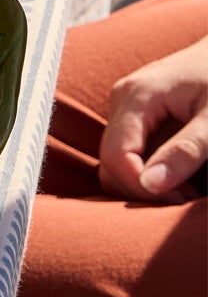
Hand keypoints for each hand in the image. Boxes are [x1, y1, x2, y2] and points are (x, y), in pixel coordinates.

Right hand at [98, 32, 207, 199]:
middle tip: (187, 199)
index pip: (116, 155)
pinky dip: (148, 172)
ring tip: (185, 190)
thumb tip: (151, 185)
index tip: (182, 200)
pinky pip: (127, 153)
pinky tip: (179, 177)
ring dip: (145, 184)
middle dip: (144, 189)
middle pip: (110, 163)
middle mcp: (122, 101)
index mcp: (137, 96)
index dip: (143, 186)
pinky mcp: (135, 116)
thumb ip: (186, 150)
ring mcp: (125, 108)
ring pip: (114, 162)